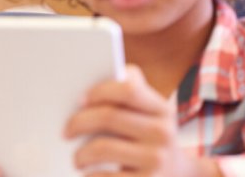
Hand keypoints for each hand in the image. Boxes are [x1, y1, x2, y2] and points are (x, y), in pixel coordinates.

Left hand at [65, 66, 216, 175]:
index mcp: (162, 110)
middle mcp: (163, 133)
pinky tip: (90, 174)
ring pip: (100, 148)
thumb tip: (104, 76)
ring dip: (80, 154)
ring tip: (78, 159)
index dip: (99, 92)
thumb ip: (132, 92)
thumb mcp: (151, 115)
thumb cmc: (150, 140)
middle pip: (108, 117)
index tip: (79, 100)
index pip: (129, 89)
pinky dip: (88, 175)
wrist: (178, 176)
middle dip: (78, 123)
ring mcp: (156, 160)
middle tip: (65, 132)